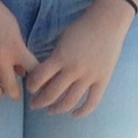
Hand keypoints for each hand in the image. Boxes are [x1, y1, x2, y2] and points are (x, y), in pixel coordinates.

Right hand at [0, 0, 34, 98]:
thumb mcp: (15, 30)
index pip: (34, 73)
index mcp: (17, 49)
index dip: (37, 82)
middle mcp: (1, 58)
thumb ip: (20, 51)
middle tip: (15, 94)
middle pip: (12, 88)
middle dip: (15, 94)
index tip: (34, 85)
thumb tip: (21, 72)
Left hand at [26, 0, 131, 116]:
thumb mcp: (61, 41)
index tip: (30, 89)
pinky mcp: (103, 80)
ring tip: (50, 110)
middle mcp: (74, 69)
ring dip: (57, 108)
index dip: (32, 86)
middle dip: (40, 101)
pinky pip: (93, 102)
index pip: (39, 78)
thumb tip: (43, 75)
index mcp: (60, 57)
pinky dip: (83, 111)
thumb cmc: (81, 29)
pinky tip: (74, 114)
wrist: (107, 23)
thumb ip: (53, 58)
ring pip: (70, 101)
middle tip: (34, 104)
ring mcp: (90, 76)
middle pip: (52, 93)